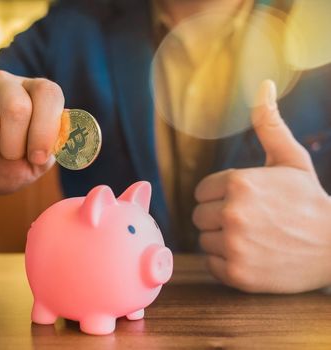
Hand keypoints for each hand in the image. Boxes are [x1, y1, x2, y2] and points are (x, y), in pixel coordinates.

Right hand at [0, 71, 64, 199]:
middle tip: (4, 157)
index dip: (45, 129)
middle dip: (13, 147)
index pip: (48, 93)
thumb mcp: (29, 165)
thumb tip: (64, 143)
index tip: (36, 157)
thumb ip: (49, 152)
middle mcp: (3, 82)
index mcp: (31, 94)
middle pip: (17, 108)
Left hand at [193, 80, 330, 292]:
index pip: (201, 192)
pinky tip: (252, 256)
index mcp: (239, 182)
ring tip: (253, 238)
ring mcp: (235, 245)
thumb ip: (269, 124)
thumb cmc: (309, 200)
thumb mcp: (291, 159)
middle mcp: (233, 213)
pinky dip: (227, 263)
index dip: (220, 197)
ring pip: (203, 241)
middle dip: (219, 217)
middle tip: (250, 221)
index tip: (244, 202)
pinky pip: (212, 265)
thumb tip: (263, 84)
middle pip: (199, 216)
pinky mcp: (238, 274)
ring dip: (222, 240)